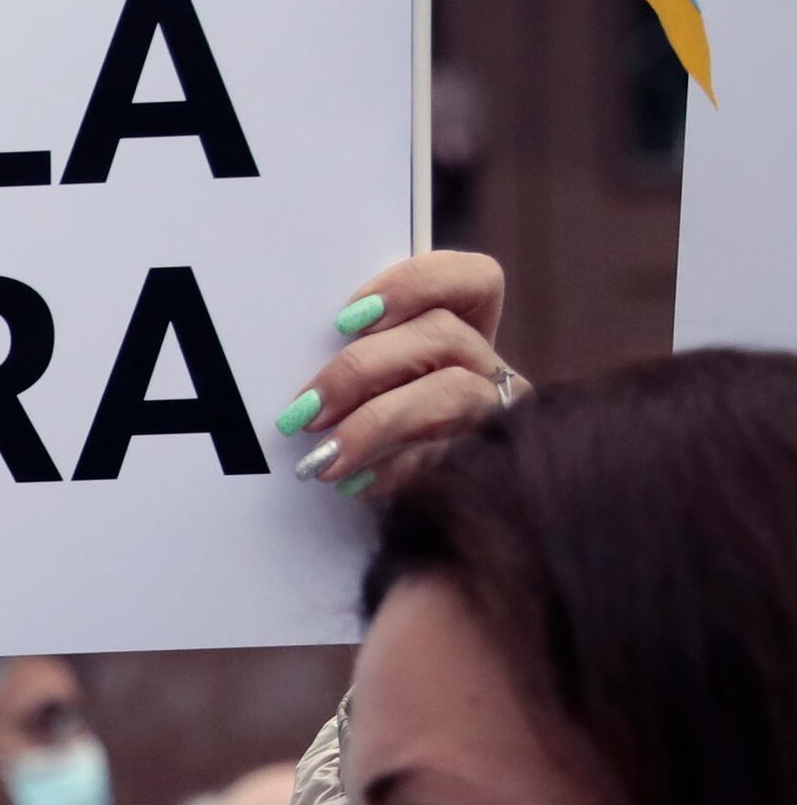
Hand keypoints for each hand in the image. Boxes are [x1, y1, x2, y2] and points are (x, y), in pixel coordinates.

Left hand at [286, 252, 512, 497]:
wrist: (415, 524)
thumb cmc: (371, 435)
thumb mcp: (368, 390)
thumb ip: (359, 362)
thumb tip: (309, 381)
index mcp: (465, 332)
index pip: (474, 280)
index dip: (416, 284)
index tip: (347, 317)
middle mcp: (489, 368)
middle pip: (443, 334)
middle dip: (362, 368)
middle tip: (306, 409)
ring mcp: (497, 415)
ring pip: (454, 393)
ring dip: (377, 422)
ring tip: (324, 456)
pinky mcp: (492, 465)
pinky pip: (449, 459)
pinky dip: (394, 471)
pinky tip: (354, 484)